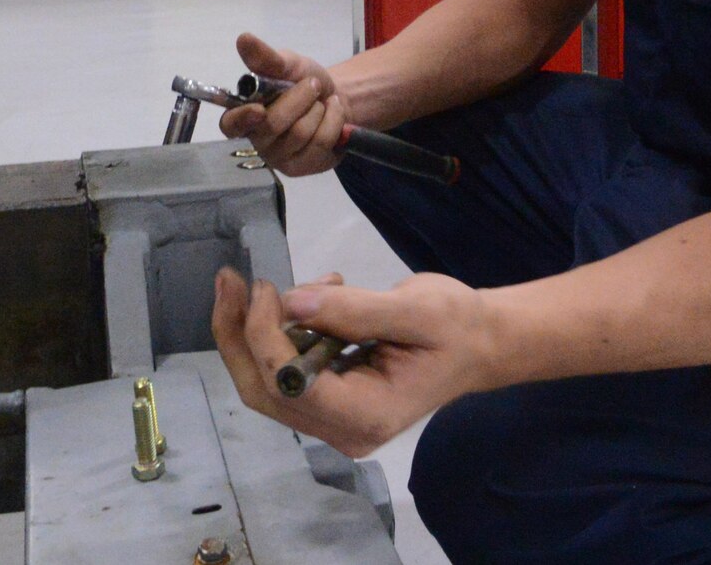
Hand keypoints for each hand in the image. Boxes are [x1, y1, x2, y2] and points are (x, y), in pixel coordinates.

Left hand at [210, 266, 496, 457]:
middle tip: (230, 280)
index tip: (265, 285)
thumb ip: (353, 309)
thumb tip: (292, 301)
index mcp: (366, 416)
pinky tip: (314, 294)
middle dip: (238, 333)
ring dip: (257, 328)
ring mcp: (334, 421)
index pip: (290, 384)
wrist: (480, 343)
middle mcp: (343, 431)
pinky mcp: (329, 403)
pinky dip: (282, 331)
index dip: (263, 334)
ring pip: (266, 383)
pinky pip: (286, 372)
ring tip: (292, 282)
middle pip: (263, 391)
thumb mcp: (417, 310)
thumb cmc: (457, 326)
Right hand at [219, 33, 346, 175]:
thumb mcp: (288, 64)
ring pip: (301, 134)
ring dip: (319, 109)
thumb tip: (243, 39)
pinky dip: (333, 119)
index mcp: (245, 114)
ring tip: (321, 103)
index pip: (231, 125)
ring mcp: (281, 158)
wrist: (336, 99)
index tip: (258, 110)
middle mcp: (258, 140)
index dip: (242, 119)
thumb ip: (266, 58)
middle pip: (274, 125)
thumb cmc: (303, 82)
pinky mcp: (304, 166)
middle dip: (300, 98)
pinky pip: (322, 142)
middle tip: (312, 85)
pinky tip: (332, 114)